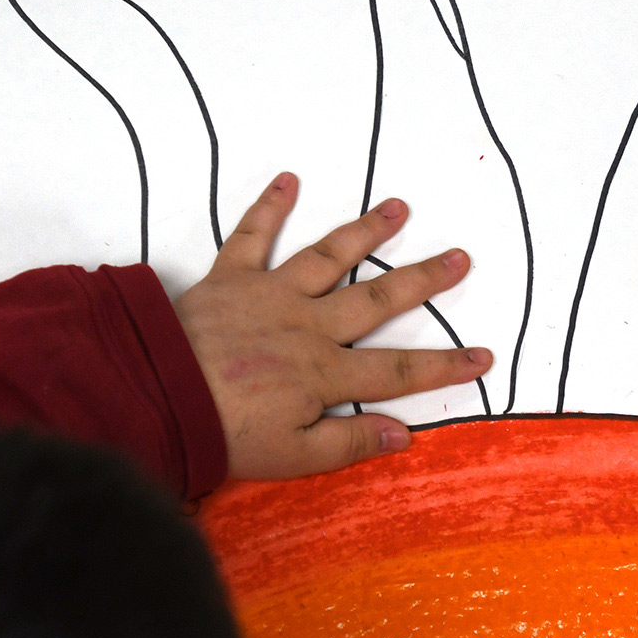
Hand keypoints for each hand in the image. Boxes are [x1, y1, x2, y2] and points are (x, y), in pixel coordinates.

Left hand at [174, 173, 491, 480]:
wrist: (154, 395)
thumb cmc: (222, 433)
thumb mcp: (293, 457)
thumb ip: (350, 443)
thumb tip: (404, 435)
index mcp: (325, 373)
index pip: (397, 371)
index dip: (444, 366)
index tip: (483, 355)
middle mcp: (307, 326)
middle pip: (375, 301)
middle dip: (421, 280)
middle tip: (458, 258)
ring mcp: (269, 296)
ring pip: (327, 257)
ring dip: (364, 231)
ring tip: (398, 208)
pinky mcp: (229, 278)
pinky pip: (251, 236)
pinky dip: (269, 206)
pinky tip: (289, 180)